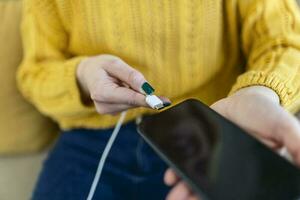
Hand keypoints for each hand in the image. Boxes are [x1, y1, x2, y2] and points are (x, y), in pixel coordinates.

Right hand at [77, 55, 167, 114]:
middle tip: (140, 81)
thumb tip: (147, 89)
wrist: (89, 74)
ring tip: (122, 82)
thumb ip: (130, 75)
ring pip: (134, 103)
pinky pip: (131, 104)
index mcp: (101, 92)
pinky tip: (122, 88)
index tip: (162, 103)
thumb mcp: (114, 63)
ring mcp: (109, 112)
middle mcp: (104, 106)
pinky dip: (132, 96)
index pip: (130, 98)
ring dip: (135, 92)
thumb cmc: (101, 66)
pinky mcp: (114, 112)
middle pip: (134, 101)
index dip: (147, 100)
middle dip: (141, 92)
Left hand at [164, 86, 299, 199]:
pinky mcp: (203, 149)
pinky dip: (178, 171)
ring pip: (200, 180)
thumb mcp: (282, 126)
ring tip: (174, 196)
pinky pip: (190, 163)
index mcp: (253, 171)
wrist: (243, 99)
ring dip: (185, 190)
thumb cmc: (265, 114)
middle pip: (214, 190)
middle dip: (198, 198)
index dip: (222, 198)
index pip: (239, 191)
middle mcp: (232, 170)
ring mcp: (215, 160)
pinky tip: (171, 176)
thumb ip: (294, 142)